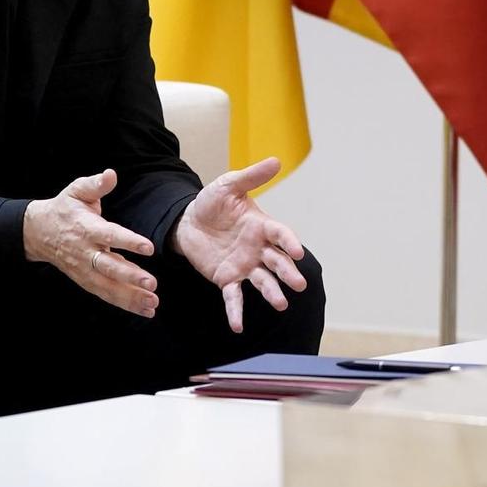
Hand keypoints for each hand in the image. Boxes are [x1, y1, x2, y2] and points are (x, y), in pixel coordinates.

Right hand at [23, 169, 159, 317]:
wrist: (38, 232)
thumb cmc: (65, 208)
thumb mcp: (77, 190)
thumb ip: (95, 184)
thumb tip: (111, 174)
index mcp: (86, 228)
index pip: (109, 235)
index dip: (128, 242)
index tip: (148, 248)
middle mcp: (85, 252)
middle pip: (108, 267)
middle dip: (130, 277)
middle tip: (152, 283)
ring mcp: (84, 270)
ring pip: (107, 287)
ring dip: (131, 297)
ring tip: (153, 303)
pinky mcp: (85, 281)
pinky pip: (105, 294)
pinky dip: (125, 304)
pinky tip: (145, 310)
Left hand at [173, 157, 308, 333]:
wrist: (187, 221)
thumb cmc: (212, 202)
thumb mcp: (228, 185)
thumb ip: (251, 177)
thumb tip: (277, 160)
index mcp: (262, 225)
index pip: (280, 234)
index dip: (290, 242)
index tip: (298, 251)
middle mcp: (258, 248)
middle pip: (277, 262)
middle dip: (288, 273)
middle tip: (299, 284)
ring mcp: (244, 265)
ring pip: (262, 281)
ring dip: (272, 293)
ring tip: (280, 305)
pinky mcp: (226, 279)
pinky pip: (233, 297)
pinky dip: (236, 311)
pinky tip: (238, 326)